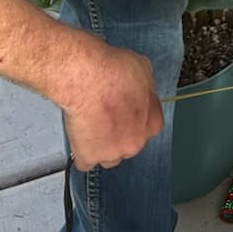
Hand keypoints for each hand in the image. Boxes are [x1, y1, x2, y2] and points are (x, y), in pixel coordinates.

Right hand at [61, 45, 164, 170]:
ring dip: (103, 146)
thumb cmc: (114, 71)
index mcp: (151, 123)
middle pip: (129, 144)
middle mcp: (134, 143)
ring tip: (93, 126)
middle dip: (119, 133)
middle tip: (108, 115)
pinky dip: (82, 152)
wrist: (88, 79)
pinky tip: (80, 137)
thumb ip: (146, 87)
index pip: (148, 128)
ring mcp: (111, 153)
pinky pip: (85, 162)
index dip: (136, 118)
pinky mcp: (88, 157)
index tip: (127, 110)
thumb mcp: (143, 69)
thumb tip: (141, 87)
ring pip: (109, 157)